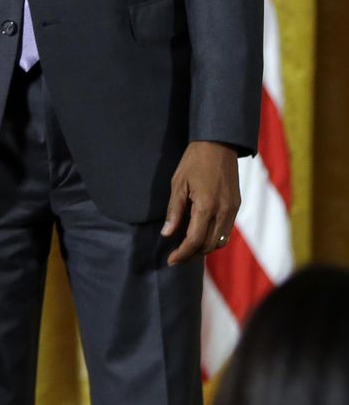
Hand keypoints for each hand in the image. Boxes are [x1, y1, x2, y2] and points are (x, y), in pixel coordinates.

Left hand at [161, 140, 239, 264]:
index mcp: (207, 206)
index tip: (170, 260)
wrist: (219, 144)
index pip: (195, 240)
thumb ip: (174, 210)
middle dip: (191, 254)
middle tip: (176, 255)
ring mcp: (232, 210)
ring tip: (187, 247)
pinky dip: (213, 238)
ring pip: (219, 241)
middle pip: (208, 245)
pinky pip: (226, 231)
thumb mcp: (178, 183)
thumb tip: (167, 234)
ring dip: (203, 248)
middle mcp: (223, 212)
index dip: (182, 253)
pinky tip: (201, 234)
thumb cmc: (194, 161)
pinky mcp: (236, 206)